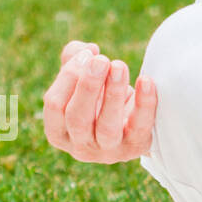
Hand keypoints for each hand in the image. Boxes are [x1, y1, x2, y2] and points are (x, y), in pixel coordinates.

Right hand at [42, 41, 157, 162]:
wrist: (134, 129)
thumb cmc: (100, 102)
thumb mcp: (83, 82)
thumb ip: (76, 60)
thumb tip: (86, 50)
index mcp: (59, 131)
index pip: (55, 105)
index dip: (68, 77)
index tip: (87, 54)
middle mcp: (80, 146)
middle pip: (77, 118)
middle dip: (88, 86)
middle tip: (101, 59)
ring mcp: (108, 150)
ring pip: (107, 126)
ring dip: (112, 93)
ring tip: (119, 65)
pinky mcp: (136, 147)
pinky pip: (140, 127)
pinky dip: (145, 103)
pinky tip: (146, 80)